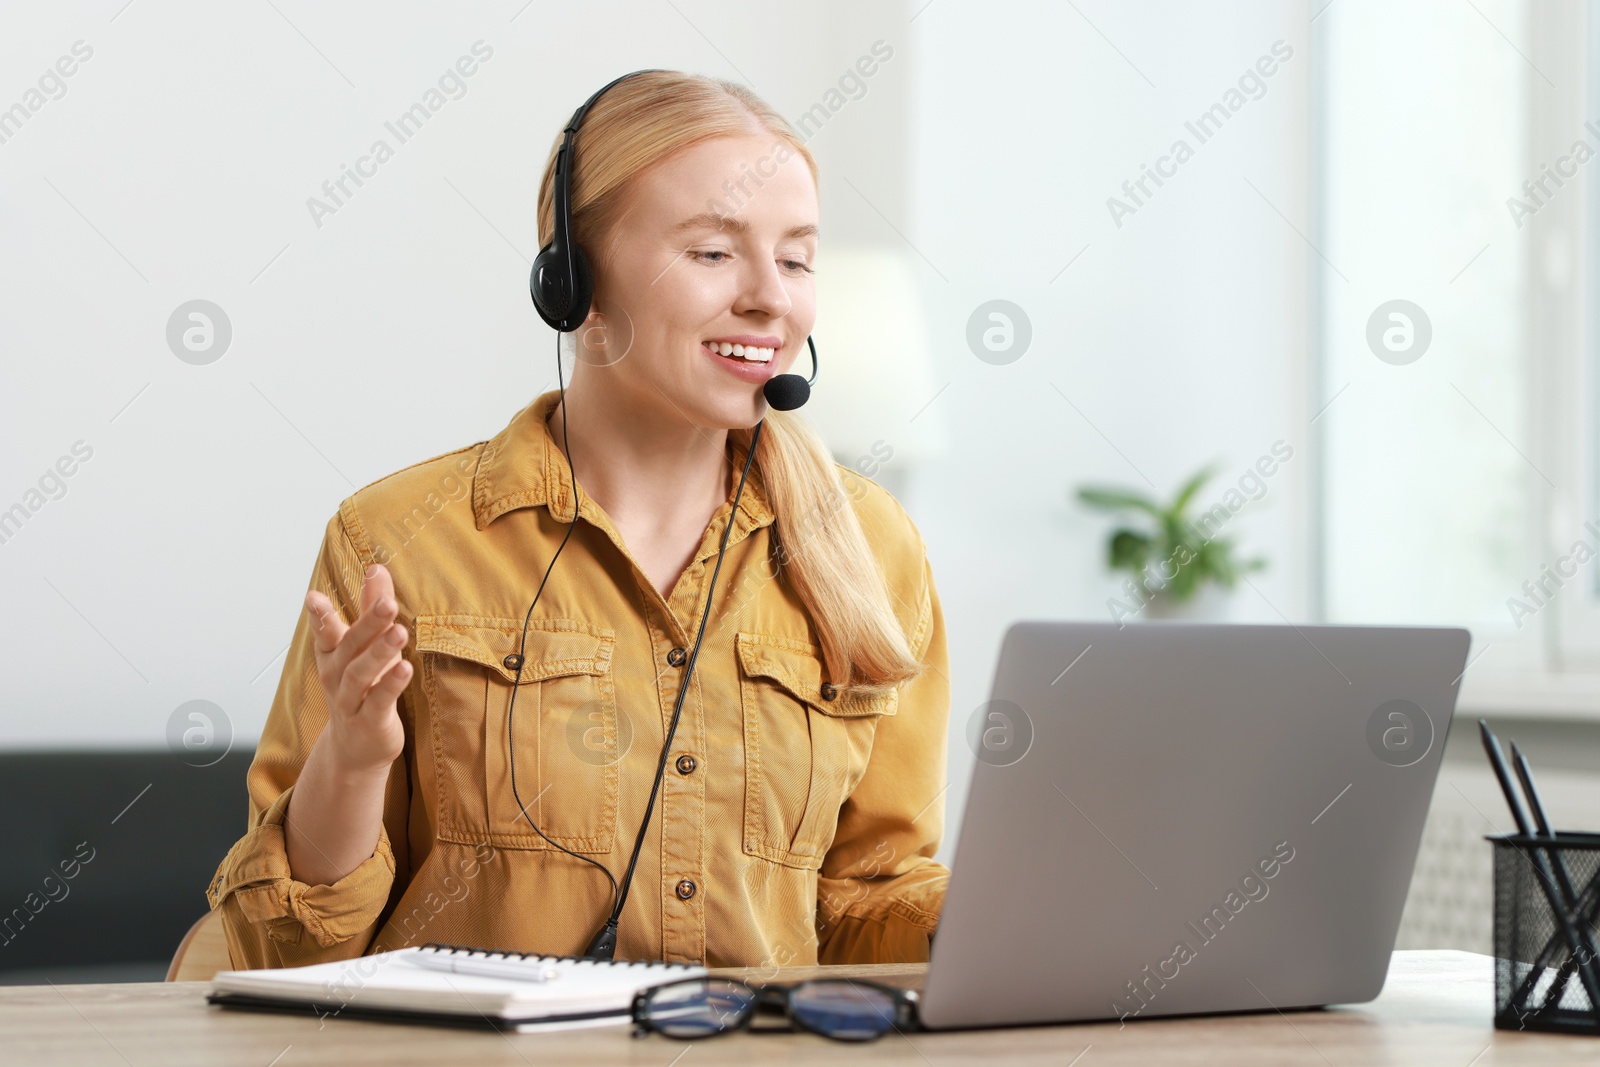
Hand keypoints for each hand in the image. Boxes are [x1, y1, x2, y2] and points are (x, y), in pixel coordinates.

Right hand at [304, 562, 408, 776]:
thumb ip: (371, 607)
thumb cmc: (365, 686)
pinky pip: (379, 701)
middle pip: (349, 647)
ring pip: (360, 674)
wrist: (357, 746)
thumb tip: (376, 568)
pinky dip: (391, 685)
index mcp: (332, 655)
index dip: (319, 615)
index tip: (314, 596)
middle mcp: (336, 676)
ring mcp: (350, 700)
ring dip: (380, 652)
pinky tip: (405, 669)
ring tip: (400, 633)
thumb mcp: (367, 645)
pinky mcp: (369, 721)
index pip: (324, 632)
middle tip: (387, 603)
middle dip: (367, 623)